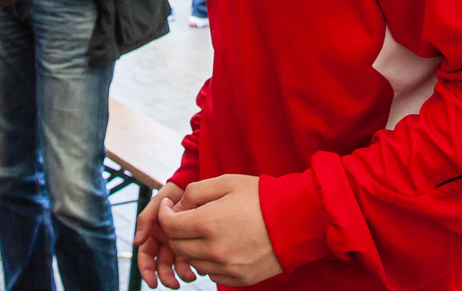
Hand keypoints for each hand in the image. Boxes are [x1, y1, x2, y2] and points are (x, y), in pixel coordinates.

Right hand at [135, 182, 198, 288]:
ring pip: (176, 265)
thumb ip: (146, 218)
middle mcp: (164, 240)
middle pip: (161, 265)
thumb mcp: (159, 201)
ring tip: (191, 276)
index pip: (146, 256)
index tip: (153, 282)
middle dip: (166, 277)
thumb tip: (137, 241)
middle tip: (175, 284)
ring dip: (181, 273)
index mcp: (153, 232)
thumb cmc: (174, 192)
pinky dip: (193, 265)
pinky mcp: (193, 241)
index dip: (146, 270)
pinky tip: (199, 267)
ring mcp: (179, 242)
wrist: (196, 186)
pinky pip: (191, 257)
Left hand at [160, 175, 283, 286]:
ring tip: (207, 231)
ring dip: (193, 247)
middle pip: (178, 247)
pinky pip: (212, 273)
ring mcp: (227, 267)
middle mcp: (214, 250)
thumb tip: (177, 206)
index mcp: (207, 223)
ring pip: (194, 262)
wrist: (296, 221)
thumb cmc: (261, 198)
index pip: (170, 226)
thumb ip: (196, 191)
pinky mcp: (239, 279)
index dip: (164, 214)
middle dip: (176, 231)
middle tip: (185, 218)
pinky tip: (222, 245)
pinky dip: (210, 261)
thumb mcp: (226, 182)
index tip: (169, 207)